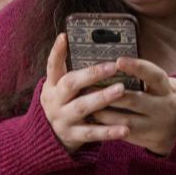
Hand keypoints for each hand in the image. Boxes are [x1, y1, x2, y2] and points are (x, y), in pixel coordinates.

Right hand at [41, 33, 133, 152]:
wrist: (51, 137)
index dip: (57, 52)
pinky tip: (124, 128)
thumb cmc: (63, 104)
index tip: (64, 37)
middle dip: (91, 74)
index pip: (52, 66)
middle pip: (70, 84)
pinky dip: (108, 131)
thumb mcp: (59, 88)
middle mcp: (55, 101)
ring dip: (102, 98)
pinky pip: (92, 133)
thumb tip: (76, 40)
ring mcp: (63, 119)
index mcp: (52, 86)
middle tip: (113, 67)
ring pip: (82, 107)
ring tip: (121, 90)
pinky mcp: (73, 136)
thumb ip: (68, 70)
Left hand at [88, 57, 175, 156]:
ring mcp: (154, 125)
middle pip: (135, 100)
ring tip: (86, 101)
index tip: (119, 61)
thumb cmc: (160, 97)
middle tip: (89, 85)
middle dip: (110, 93)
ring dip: (103, 111)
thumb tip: (114, 60)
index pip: (154, 75)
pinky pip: (121, 132)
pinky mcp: (143, 138)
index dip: (137, 68)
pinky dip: (106, 124)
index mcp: (166, 89)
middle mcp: (163, 107)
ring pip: (125, 119)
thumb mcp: (160, 84)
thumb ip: (143, 74)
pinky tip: (92, 117)